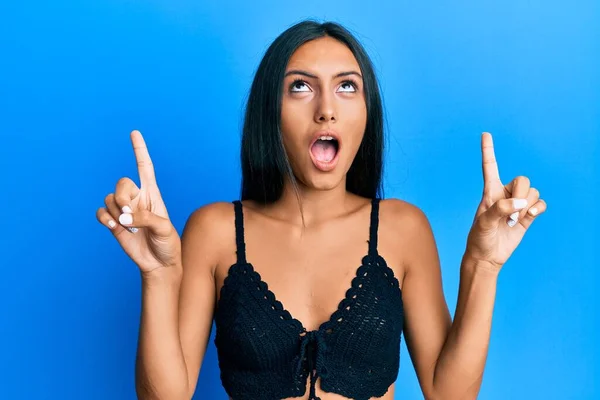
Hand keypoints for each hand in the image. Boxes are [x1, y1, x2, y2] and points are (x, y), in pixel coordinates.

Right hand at [96, 130, 181, 273]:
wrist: (159, 263)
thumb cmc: (167, 243)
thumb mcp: (163, 228)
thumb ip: (146, 218)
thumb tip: (125, 216)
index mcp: (152, 194)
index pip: (145, 167)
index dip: (139, 150)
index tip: (134, 133)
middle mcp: (137, 199)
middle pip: (121, 183)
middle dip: (122, 197)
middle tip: (130, 215)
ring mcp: (124, 211)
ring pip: (109, 198)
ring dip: (116, 212)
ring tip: (128, 226)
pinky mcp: (115, 223)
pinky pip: (101, 213)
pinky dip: (105, 218)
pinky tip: (115, 227)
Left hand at [465, 132, 546, 270]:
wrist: (487, 256)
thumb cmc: (479, 238)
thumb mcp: (484, 223)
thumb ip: (499, 209)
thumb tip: (520, 203)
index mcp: (489, 191)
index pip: (489, 167)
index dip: (488, 150)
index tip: (485, 134)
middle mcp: (504, 194)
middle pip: (523, 180)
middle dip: (522, 193)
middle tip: (511, 212)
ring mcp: (517, 205)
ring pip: (533, 191)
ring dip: (528, 205)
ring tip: (514, 220)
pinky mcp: (527, 215)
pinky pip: (540, 203)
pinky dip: (538, 208)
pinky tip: (530, 216)